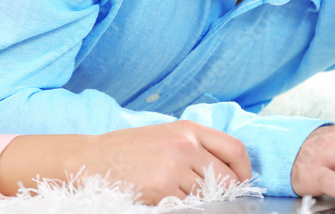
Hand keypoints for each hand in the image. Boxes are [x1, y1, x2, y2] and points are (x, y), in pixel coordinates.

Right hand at [0, 120, 250, 203]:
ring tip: (184, 197)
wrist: (90, 159)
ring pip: (209, 197)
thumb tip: (226, 171)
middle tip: (217, 200)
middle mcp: (186, 146)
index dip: (244, 172)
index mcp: (189, 129)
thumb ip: (195, 147)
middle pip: (227, 179)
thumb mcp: (165, 136)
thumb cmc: (127, 150)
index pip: (236, 150)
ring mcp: (175, 169)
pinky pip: (188, 207)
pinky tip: (171, 202)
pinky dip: (185, 208)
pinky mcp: (162, 190)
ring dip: (203, 203)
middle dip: (226, 194)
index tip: (240, 183)